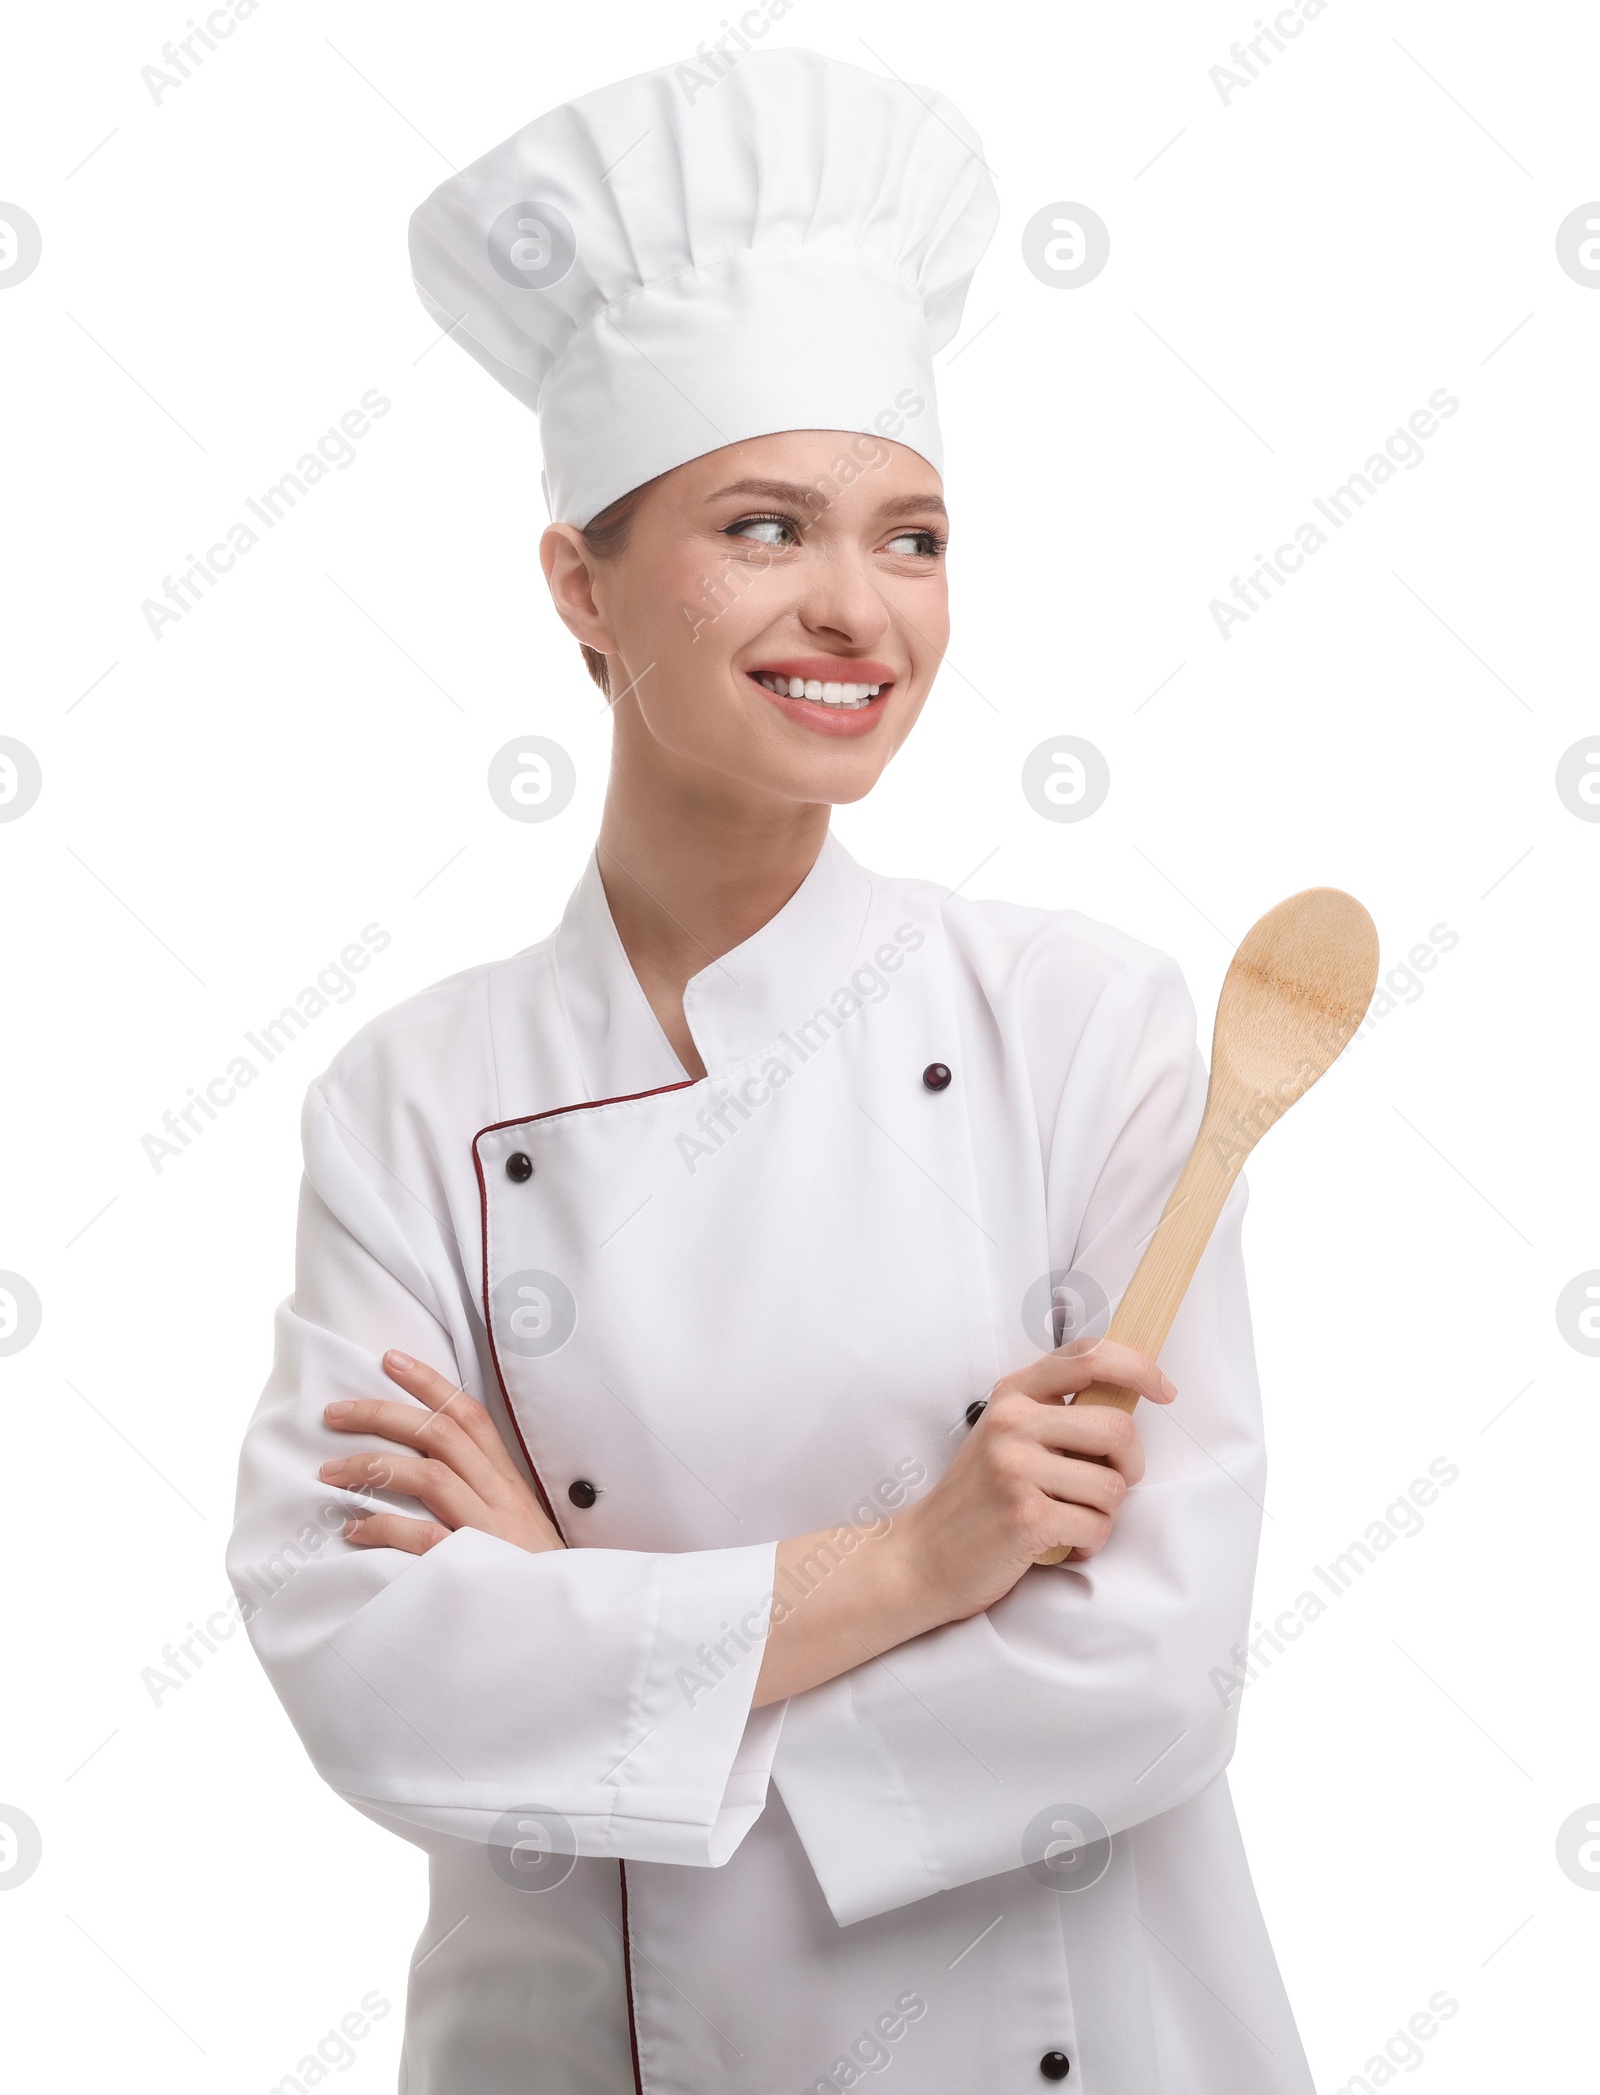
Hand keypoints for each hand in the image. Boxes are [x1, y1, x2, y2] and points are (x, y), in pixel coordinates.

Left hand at [319, 1350, 564, 1556]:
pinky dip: (383, 1528)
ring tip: (330, 1472)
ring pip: (429, 1476)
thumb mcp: (516, 1521)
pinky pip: (422, 1537)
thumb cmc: (530, 1574)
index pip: (468, 1414)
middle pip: (439, 1433)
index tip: (390, 1360)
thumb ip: (481, 1492)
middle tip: (335, 1413)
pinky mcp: (473, 1566)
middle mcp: (499, 1494)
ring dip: (372, 1466)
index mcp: (507, 1479)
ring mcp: (487, 1528)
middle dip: (381, 1414)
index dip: (429, 1382)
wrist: (561, 1619)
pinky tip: (355, 1529)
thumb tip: (424, 1466)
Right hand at [894, 1339, 1174, 1621]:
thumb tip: (1129, 1400)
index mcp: (1013, 1394)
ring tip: (1070, 1518)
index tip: (1164, 1390)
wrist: (924, 1555)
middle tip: (1110, 1484)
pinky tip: (1060, 1542)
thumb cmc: (978, 1497)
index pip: (1089, 1357)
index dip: (1138, 1368)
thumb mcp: (1006, 1435)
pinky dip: (1088, 1543)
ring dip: (1104, 1514)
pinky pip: (1096, 1526)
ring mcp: (1016, 1467)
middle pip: (1118, 1427)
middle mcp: (1013, 1422)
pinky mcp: (1026, 1515)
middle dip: (1131, 1466)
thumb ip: (1054, 1412)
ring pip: (1113, 1487)